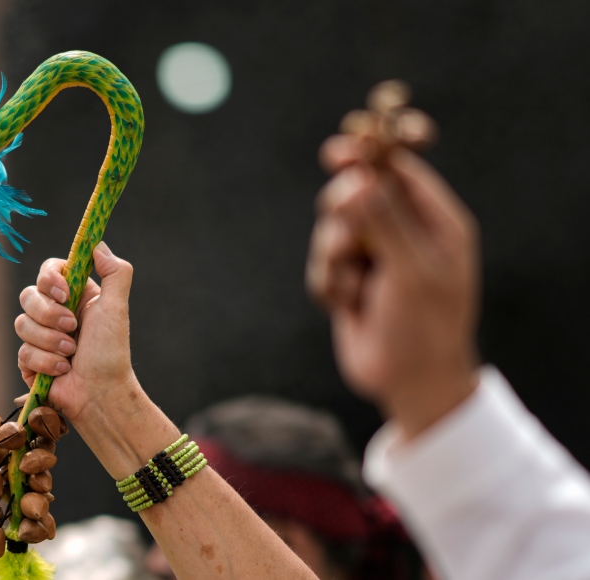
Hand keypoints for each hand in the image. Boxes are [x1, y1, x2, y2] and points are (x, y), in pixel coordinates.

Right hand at [15, 242, 135, 421]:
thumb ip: (115, 272)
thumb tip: (97, 244)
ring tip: (71, 354)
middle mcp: (54, 313)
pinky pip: (23, 351)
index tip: (65, 293)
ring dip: (50, 341)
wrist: (101, 395)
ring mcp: (39, 337)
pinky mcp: (29, 361)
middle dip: (49, 314)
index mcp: (74, 296)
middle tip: (73, 329)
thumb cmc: (112, 353)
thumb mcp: (117, 308)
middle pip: (28, 295)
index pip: (48, 271)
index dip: (50, 279)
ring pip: (22, 324)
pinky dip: (46, 362)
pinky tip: (63, 370)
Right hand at [307, 136, 480, 437]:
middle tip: (346, 239)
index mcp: (435, 221)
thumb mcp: (411, 270)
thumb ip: (384, 220)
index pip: (398, 170)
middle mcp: (403, 232)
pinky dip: (328, 283)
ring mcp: (374, 255)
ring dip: (334, 257)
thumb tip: (360, 178)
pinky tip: (346, 306)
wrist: (410, 383)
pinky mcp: (348, 279)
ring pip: (331, 229)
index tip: (339, 153)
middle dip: (343, 216)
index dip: (367, 157)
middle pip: (355, 192)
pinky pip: (320, 263)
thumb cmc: (426, 326)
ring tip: (352, 288)